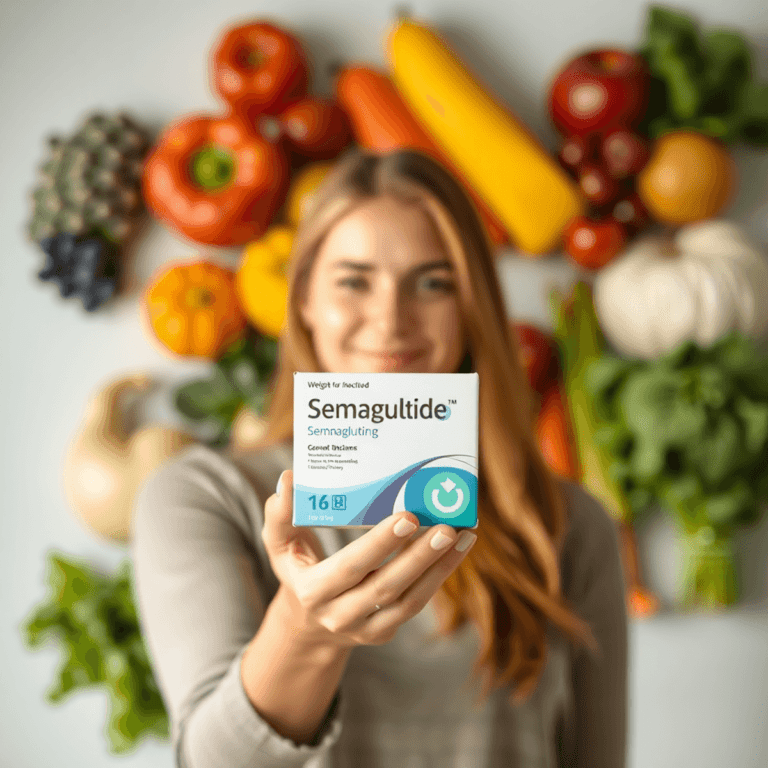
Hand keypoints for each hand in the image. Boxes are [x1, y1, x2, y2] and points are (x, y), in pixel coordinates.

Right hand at [261, 470, 476, 648]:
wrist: (307, 623)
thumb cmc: (297, 568)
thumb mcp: (279, 545)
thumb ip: (281, 515)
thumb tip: (289, 479)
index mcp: (311, 591)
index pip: (350, 567)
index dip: (379, 544)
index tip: (407, 517)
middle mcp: (338, 615)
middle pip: (385, 587)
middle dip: (418, 556)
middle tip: (446, 525)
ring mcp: (365, 628)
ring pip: (409, 601)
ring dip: (439, 567)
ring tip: (463, 535)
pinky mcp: (386, 631)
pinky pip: (416, 605)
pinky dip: (439, 576)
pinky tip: (457, 549)